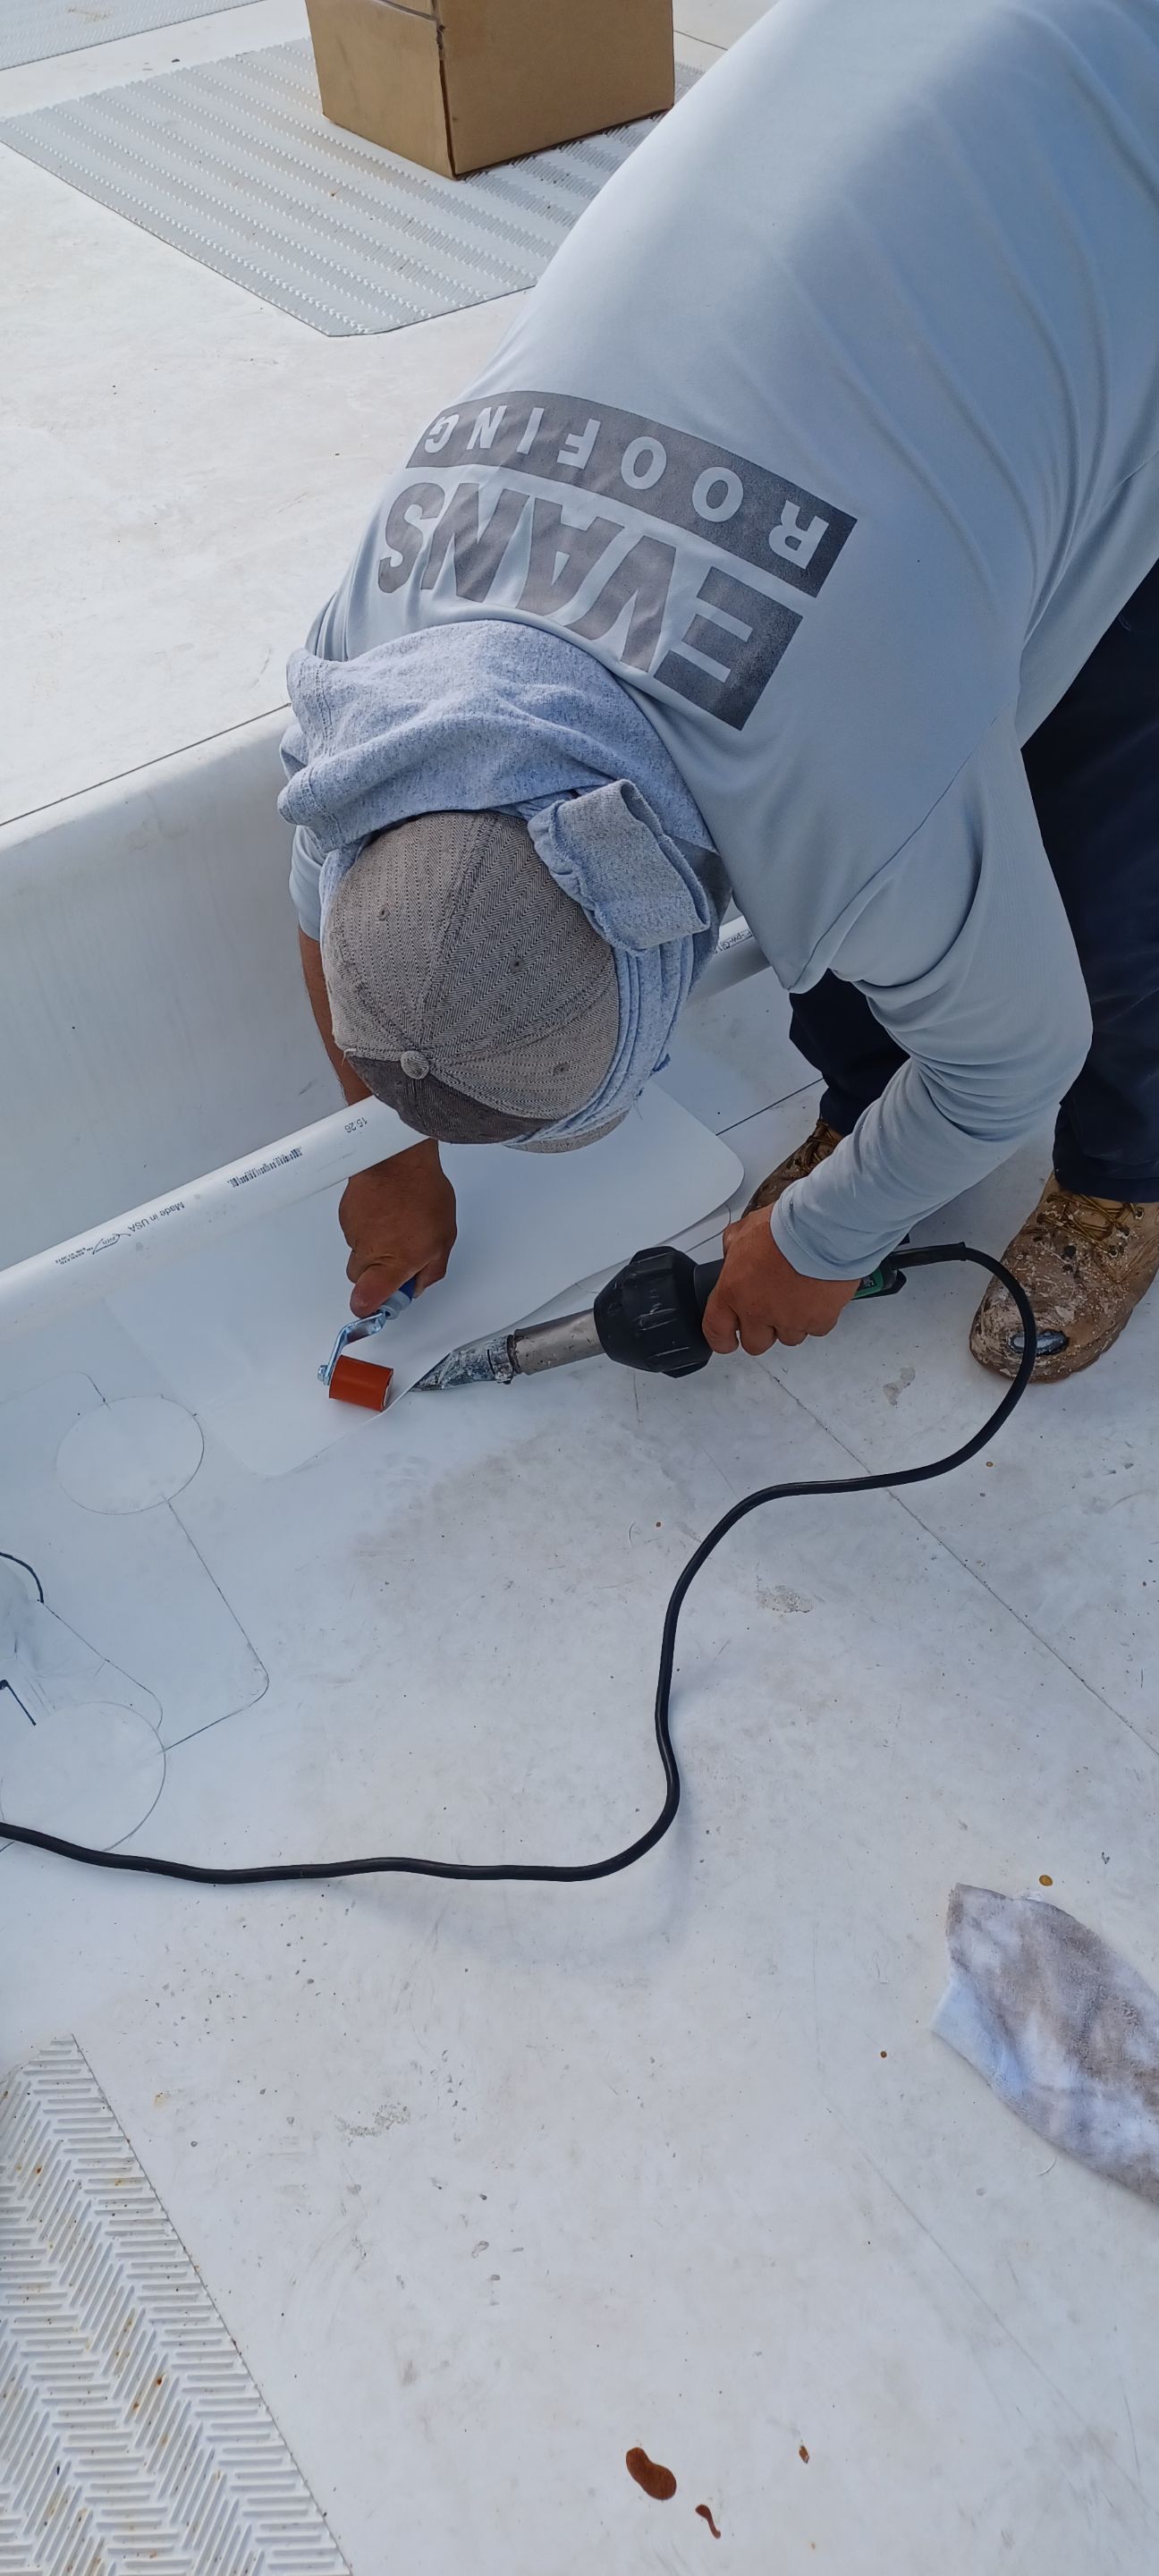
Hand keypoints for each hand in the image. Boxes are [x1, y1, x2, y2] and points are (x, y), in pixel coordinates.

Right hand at [339, 1140, 457, 1316]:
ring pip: (359, 1251)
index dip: (370, 1308)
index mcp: (390, 1265)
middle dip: (378, 1272)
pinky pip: (356, 1229)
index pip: (364, 1302)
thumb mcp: (443, 1239)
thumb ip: (430, 1270)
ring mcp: (353, 1232)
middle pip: (360, 1278)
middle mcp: (366, 1253)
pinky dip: (369, 1224)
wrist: (398, 1158)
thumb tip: (417, 1286)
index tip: (383, 1304)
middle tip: (402, 1255)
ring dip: (375, 1244)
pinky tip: (388, 1208)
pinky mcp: (345, 1214)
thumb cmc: (421, 1193)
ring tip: (399, 1222)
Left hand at [702, 1207, 858, 1355]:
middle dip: (761, 1330)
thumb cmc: (787, 1226)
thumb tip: (732, 1251)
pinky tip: (816, 1296)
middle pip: (754, 1343)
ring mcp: (789, 1320)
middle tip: (769, 1311)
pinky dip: (816, 1317)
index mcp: (733, 1291)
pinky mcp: (818, 1321)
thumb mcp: (746, 1228)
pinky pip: (815, 1329)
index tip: (727, 1340)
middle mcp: (758, 1311)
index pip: (716, 1330)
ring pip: (788, 1338)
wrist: (823, 1229)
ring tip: (798, 1296)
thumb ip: (733, 1246)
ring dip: (790, 1323)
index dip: (721, 1339)